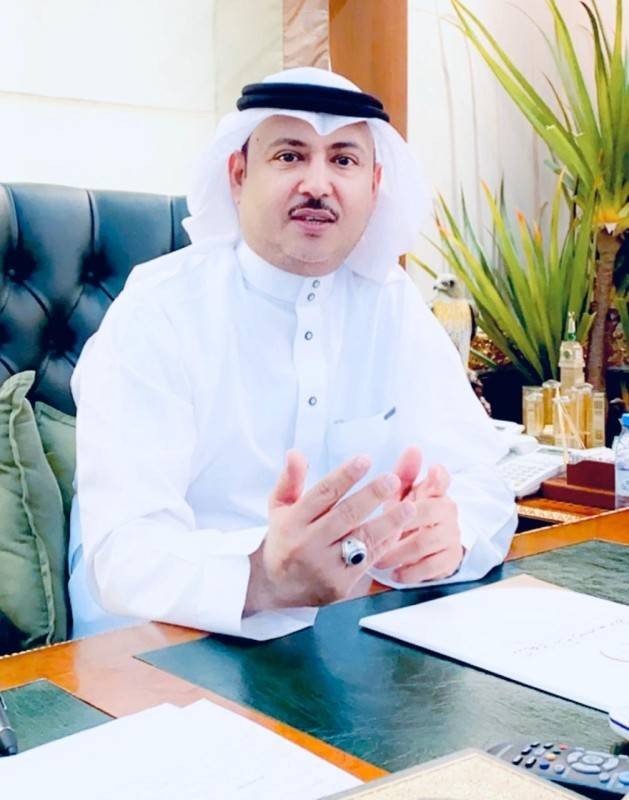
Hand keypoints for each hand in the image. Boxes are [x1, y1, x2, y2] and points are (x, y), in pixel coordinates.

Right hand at [245, 450, 416, 612]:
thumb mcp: (279, 507)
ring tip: (408, 506)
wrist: (276, 587)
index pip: (323, 493)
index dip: (345, 475)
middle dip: (372, 495)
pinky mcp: (339, 585)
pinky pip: (368, 560)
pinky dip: (385, 543)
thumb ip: (290, 479)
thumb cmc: (284, 540)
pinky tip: (398, 529)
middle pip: (345, 514)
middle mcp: (307, 544)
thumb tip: (296, 453)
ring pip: (361, 540)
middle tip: (393, 479)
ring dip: (389, 521)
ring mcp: (324, 566)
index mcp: (292, 522)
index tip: (365, 460)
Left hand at [375, 447, 463, 582]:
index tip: (432, 471)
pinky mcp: (450, 559)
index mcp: (434, 491)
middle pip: (427, 512)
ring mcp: (451, 535)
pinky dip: (411, 572)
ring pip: (425, 542)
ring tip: (380, 560)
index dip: (438, 476)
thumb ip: (403, 474)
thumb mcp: (401, 495)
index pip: (441, 479)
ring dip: (400, 552)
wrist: (426, 548)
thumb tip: (413, 448)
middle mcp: (447, 510)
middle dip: (402, 523)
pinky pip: (432, 566)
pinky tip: (396, 573)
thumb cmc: (407, 516)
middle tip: (379, 533)